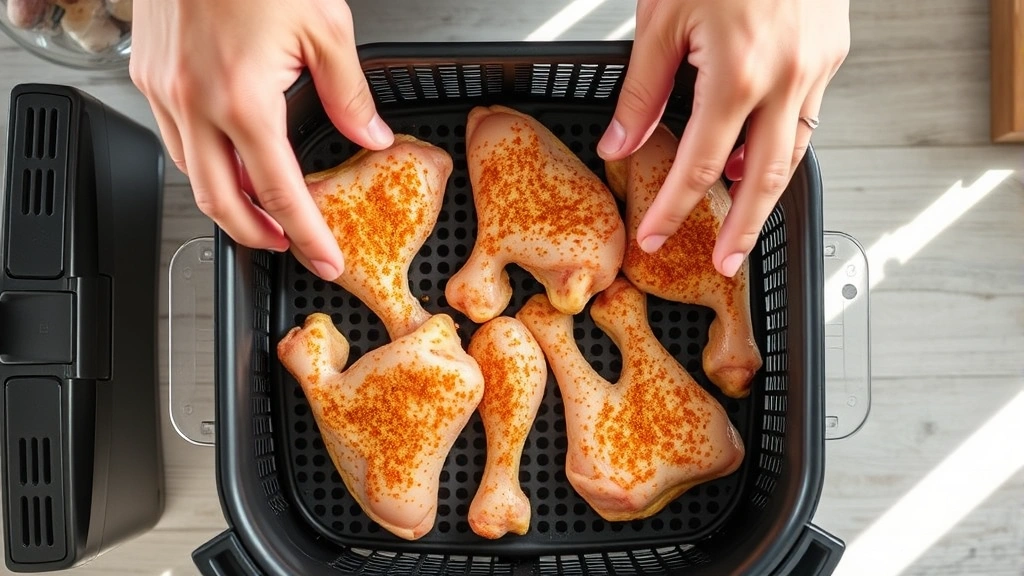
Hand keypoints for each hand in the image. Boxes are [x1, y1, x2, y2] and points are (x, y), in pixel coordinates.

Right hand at [130, 0, 393, 280]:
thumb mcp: (325, 25)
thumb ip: (349, 92)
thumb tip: (370, 136)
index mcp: (243, 99)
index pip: (281, 193)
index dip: (307, 236)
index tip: (324, 258)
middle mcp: (194, 103)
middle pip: (221, 202)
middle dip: (256, 236)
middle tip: (288, 246)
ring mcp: (164, 91)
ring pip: (192, 175)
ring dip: (228, 204)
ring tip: (263, 212)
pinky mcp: (149, 75)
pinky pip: (175, 141)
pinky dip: (204, 166)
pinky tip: (229, 163)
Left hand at [598, 0, 849, 276]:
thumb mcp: (662, 17)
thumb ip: (642, 91)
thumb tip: (621, 146)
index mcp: (738, 71)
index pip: (700, 164)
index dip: (674, 206)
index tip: (655, 235)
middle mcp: (788, 76)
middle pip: (765, 177)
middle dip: (743, 227)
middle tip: (729, 262)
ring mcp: (818, 64)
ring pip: (794, 147)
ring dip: (767, 187)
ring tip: (741, 215)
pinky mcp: (832, 49)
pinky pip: (807, 112)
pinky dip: (782, 140)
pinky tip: (758, 150)